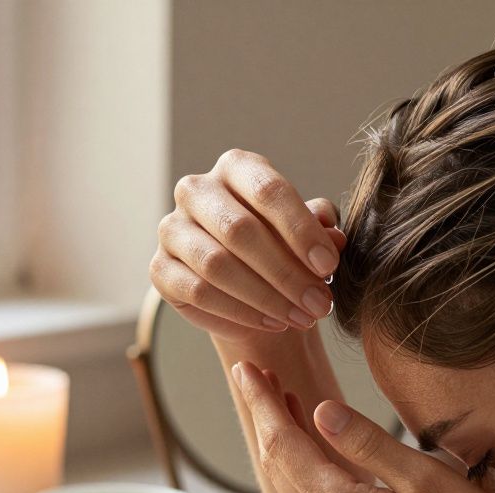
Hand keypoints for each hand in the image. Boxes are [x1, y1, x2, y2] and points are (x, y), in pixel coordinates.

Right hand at [152, 149, 345, 345]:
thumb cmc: (282, 248)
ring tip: (301, 318)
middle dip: (286, 273)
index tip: (329, 266)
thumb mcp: (308, 234)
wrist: (247, 286)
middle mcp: (196, 190)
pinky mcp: (160, 268)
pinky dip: (239, 313)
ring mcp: (171, 229)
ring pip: (217, 265)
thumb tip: (335, 238)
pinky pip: (198, 293)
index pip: (268, 190)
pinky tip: (272, 323)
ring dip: (266, 298)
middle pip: (240, 230)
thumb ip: (322, 229)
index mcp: (236, 167)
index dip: (301, 230)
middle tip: (320, 304)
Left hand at [232, 360, 494, 492]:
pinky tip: (316, 454)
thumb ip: (369, 444)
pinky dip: (304, 473)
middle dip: (265, 417)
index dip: (262, 401)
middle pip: (277, 466)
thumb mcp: (429, 481)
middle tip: (257, 373)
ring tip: (283, 402)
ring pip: (292, 489)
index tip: (245, 367)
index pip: (281, 444)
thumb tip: (320, 410)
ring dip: (283, 444)